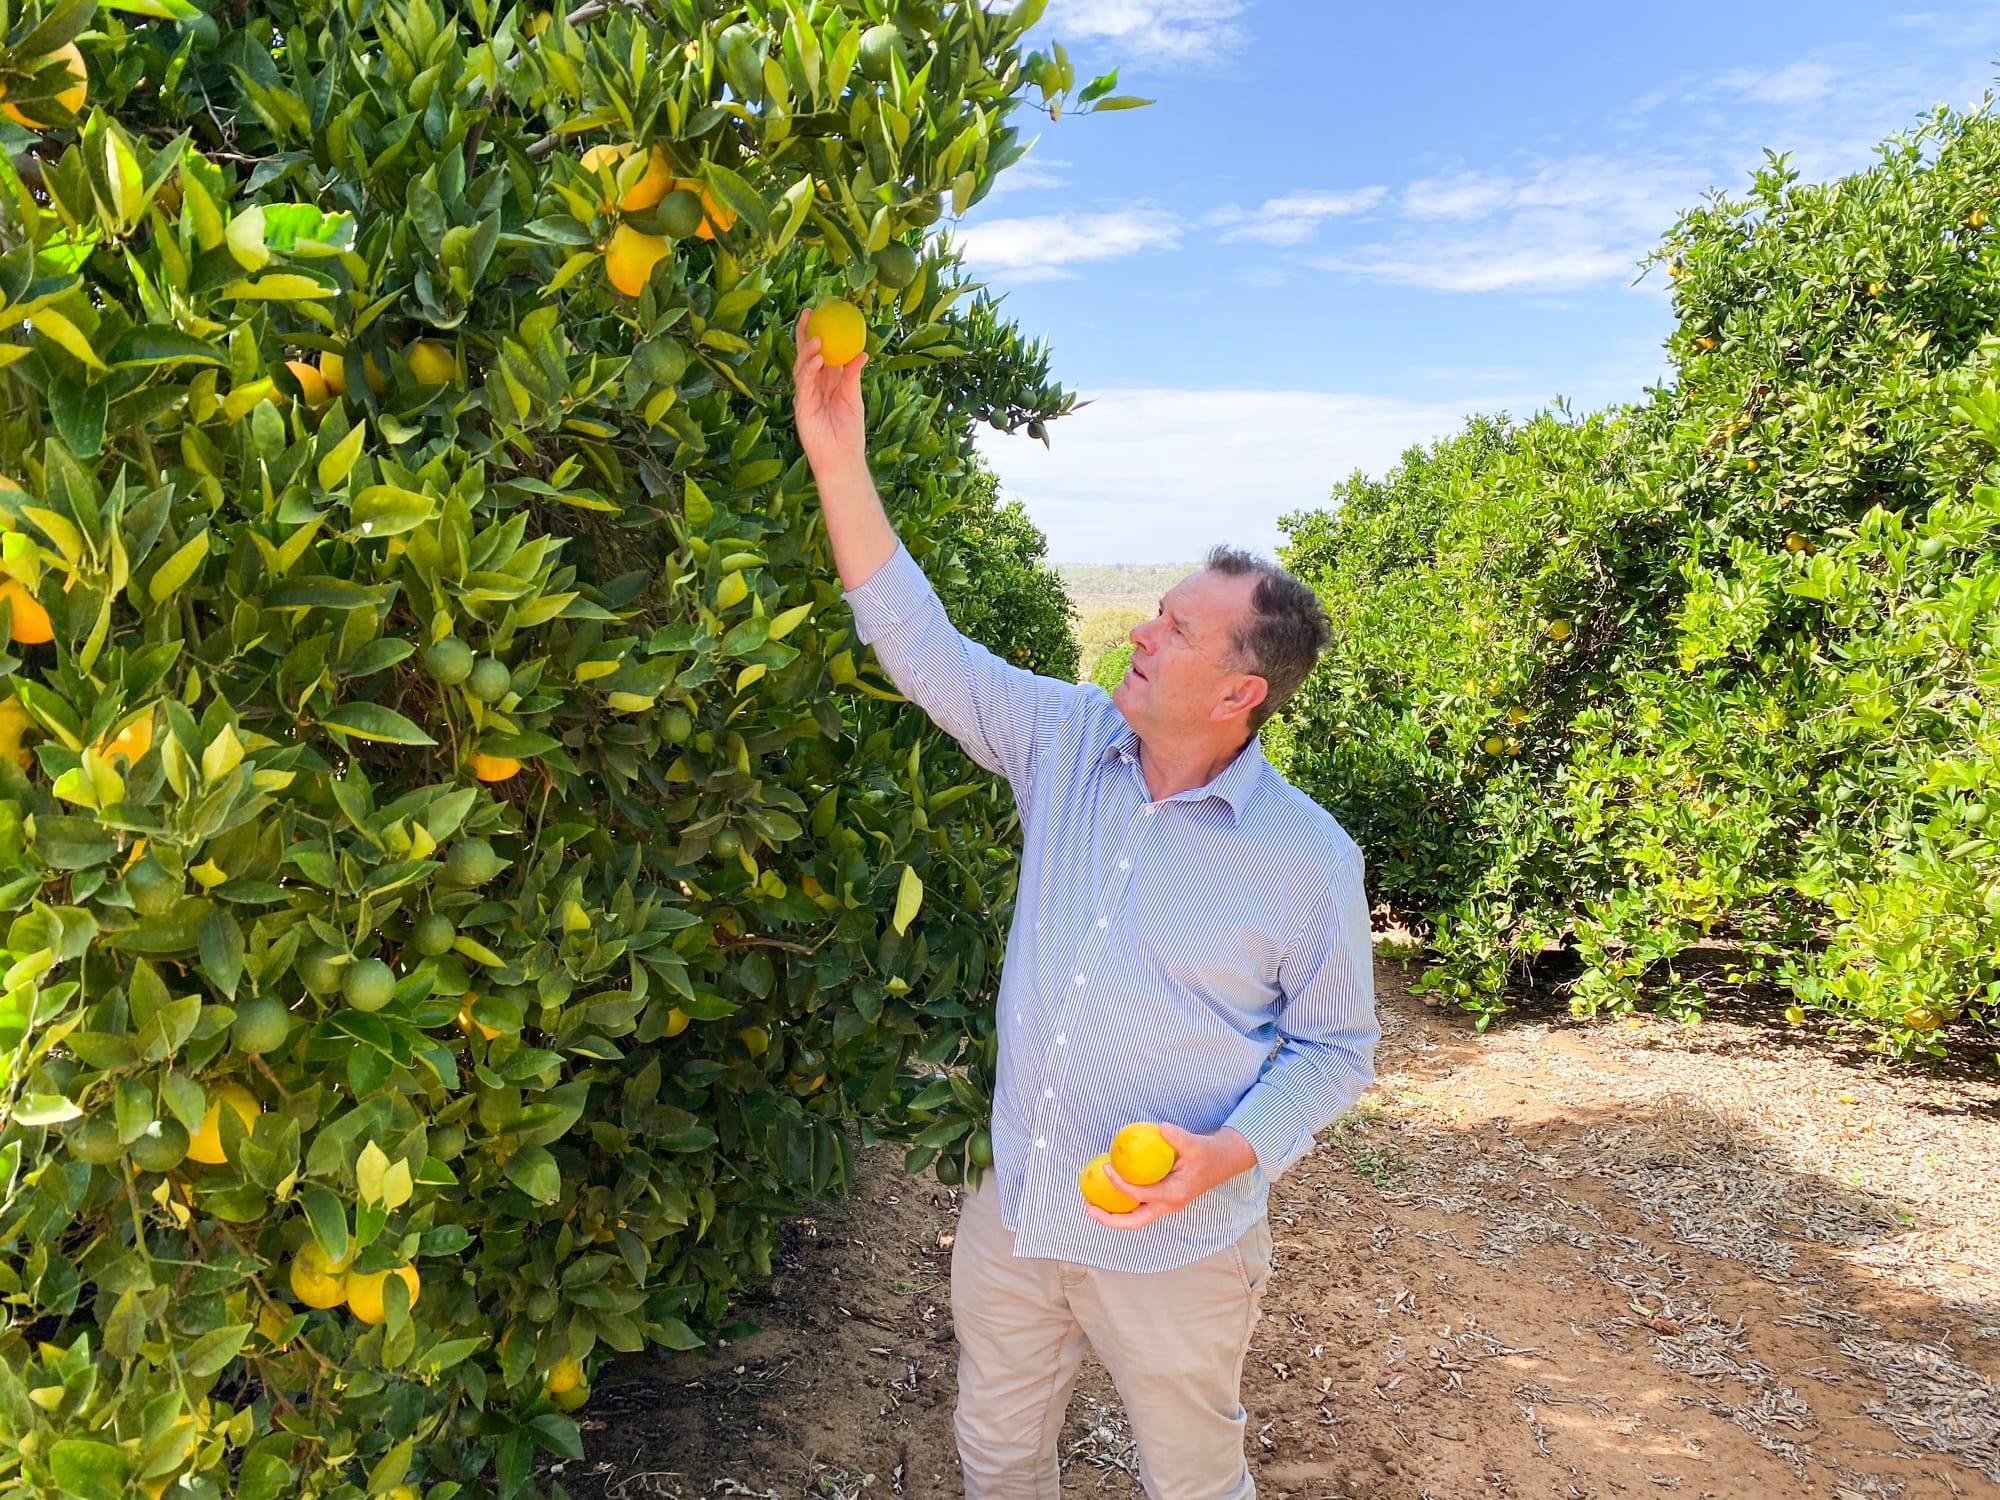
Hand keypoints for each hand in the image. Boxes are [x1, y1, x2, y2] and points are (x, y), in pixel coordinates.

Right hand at [792, 307, 868, 476]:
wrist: (842, 457)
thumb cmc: (850, 431)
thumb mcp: (854, 399)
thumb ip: (853, 376)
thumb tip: (862, 353)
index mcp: (829, 381)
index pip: (823, 352)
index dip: (820, 332)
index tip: (823, 313)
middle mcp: (815, 385)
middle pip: (806, 354)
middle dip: (804, 333)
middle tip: (807, 313)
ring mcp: (806, 394)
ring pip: (802, 367)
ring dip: (808, 351)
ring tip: (816, 338)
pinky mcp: (802, 406)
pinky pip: (804, 384)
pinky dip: (809, 370)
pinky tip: (816, 360)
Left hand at [1085, 1124, 1257, 1230]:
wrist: (1223, 1161)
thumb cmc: (1208, 1153)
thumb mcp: (1195, 1143)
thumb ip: (1178, 1137)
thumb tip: (1160, 1127)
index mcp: (1173, 1195)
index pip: (1139, 1195)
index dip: (1119, 1184)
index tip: (1105, 1167)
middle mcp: (1168, 1205)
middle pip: (1133, 1222)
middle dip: (1109, 1219)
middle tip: (1088, 1206)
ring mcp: (1165, 1205)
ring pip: (1135, 1219)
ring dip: (1113, 1215)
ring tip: (1091, 1203)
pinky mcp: (1163, 1200)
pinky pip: (1138, 1207)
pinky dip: (1122, 1204)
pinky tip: (1108, 1191)